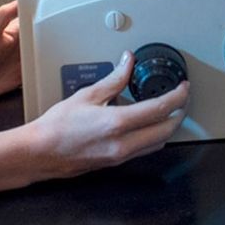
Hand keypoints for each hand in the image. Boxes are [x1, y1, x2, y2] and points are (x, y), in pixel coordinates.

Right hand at [27, 51, 188, 178]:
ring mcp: (121, 156)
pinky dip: (153, 136)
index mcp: (117, 123)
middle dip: (179, 112)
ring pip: (158, 142)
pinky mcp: (116, 162)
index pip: (161, 109)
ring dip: (167, 126)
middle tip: (181, 98)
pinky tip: (146, 125)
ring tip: (166, 110)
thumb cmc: (57, 126)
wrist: (40, 152)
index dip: (178, 96)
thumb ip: (114, 79)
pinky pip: (144, 150)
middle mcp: (123, 143)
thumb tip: (127, 63)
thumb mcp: (87, 95)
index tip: (183, 87)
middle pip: (167, 129)